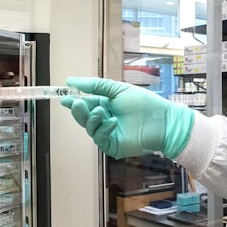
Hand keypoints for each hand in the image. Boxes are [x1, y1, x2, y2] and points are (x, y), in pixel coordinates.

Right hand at [61, 77, 194, 158]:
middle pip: (83, 117)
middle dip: (78, 110)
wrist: (162, 120)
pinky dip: (104, 129)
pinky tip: (113, 121)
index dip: (74, 101)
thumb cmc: (144, 103)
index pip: (85, 103)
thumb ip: (95, 86)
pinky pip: (100, 138)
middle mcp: (105, 120)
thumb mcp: (117, 89)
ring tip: (101, 111)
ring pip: (89, 128)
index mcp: (105, 105)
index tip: (64, 97)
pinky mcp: (113, 146)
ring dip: (91, 119)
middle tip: (76, 103)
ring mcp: (108, 134)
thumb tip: (71, 81)